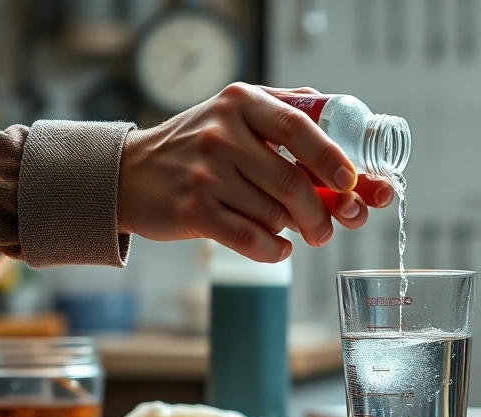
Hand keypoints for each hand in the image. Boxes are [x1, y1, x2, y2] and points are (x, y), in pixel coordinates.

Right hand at [118, 83, 394, 262]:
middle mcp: (222, 133)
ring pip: (275, 214)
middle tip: (327, 229)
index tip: (351, 181)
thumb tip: (351, 146)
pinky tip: (276, 247)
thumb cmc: (198, 147)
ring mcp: (206, 173)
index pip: (299, 126)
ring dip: (293, 231)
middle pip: (293, 182)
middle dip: (321, 214)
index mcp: (241, 102)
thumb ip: (288, 114)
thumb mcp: (235, 113)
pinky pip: (251, 238)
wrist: (129, 174)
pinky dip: (273, 249)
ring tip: (290, 231)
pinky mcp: (193, 210)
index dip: (331, 157)